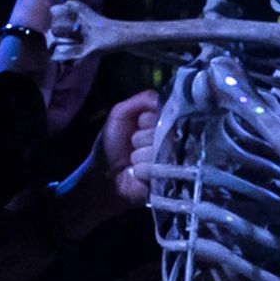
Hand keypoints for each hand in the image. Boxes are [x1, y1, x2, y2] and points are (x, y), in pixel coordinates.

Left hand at [96, 89, 164, 207]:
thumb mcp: (121, 113)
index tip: (139, 125)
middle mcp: (174, 142)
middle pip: (162, 133)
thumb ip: (143, 100)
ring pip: (157, 151)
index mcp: (166, 124)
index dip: (147, 120)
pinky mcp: (168, 181)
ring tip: (134, 161)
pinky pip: (153, 169)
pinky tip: (137, 173)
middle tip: (134, 145)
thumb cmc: (115, 142)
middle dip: (141, 138)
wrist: (105, 173)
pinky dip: (140, 170)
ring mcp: (173, 162)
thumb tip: (161, 101)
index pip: (166, 114)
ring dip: (139, 156)